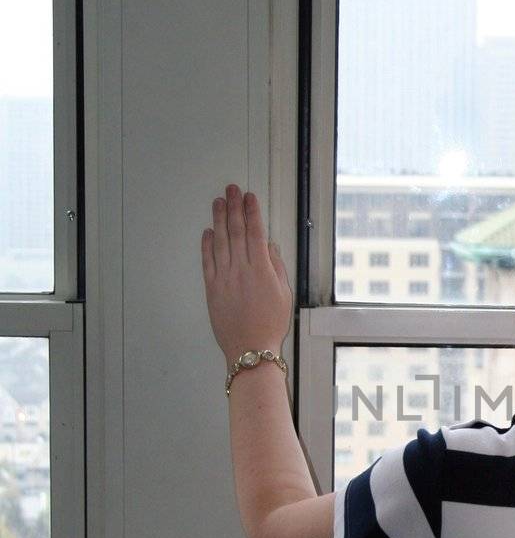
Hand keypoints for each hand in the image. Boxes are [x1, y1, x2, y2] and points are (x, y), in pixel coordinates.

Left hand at [201, 184, 292, 366]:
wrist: (250, 348)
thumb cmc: (270, 324)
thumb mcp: (284, 294)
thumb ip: (276, 266)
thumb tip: (269, 246)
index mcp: (262, 270)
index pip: (255, 232)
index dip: (252, 212)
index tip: (250, 197)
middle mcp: (241, 270)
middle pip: (236, 231)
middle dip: (234, 207)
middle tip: (231, 190)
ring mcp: (224, 278)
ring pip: (219, 241)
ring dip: (218, 219)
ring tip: (218, 202)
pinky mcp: (212, 288)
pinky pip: (207, 261)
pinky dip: (207, 244)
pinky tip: (208, 231)